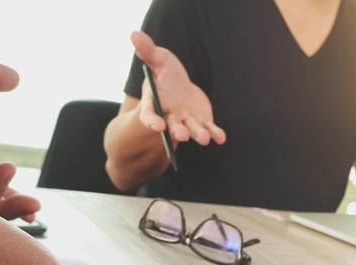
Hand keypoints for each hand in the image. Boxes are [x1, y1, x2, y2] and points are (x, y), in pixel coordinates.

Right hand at [130, 31, 225, 145]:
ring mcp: (186, 121)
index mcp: (155, 103)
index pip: (149, 114)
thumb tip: (134, 34)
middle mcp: (169, 116)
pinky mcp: (201, 121)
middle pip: (172, 126)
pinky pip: (208, 129)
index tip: (157, 126)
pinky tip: (221, 138)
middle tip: (181, 135)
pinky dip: (214, 133)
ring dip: (197, 135)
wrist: (179, 86)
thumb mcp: (157, 58)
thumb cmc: (165, 72)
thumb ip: (148, 51)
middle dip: (177, 131)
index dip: (152, 121)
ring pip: (191, 130)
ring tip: (203, 139)